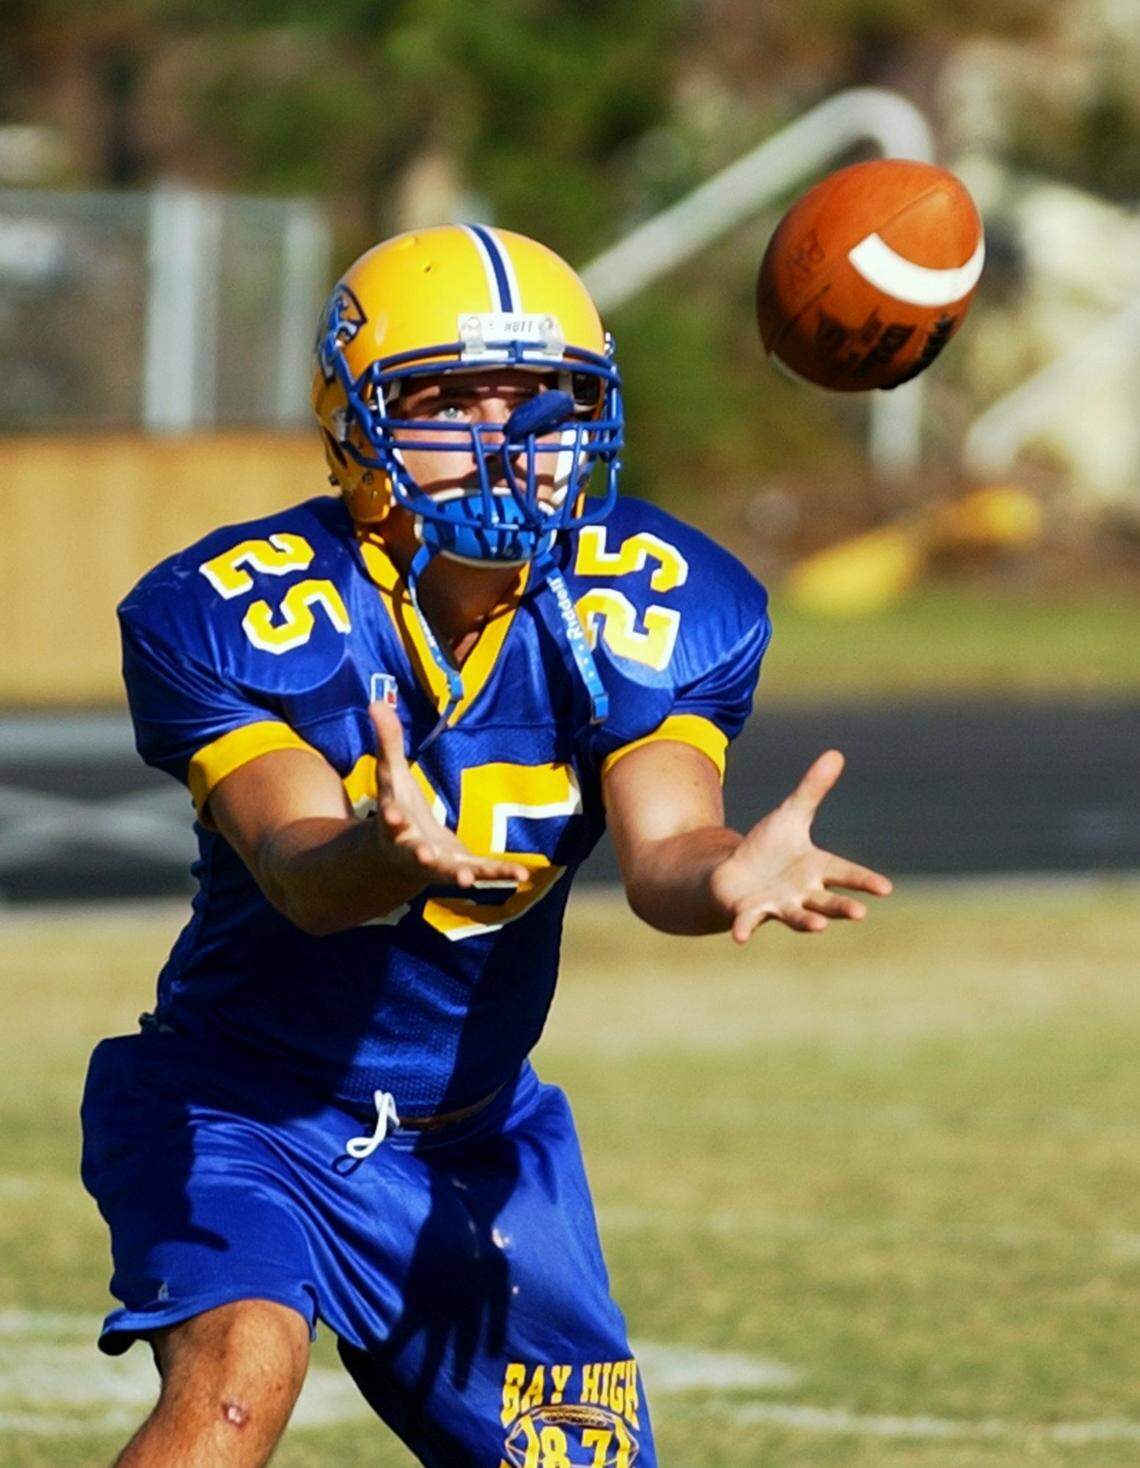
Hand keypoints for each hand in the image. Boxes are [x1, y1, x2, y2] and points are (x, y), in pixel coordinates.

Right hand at [370, 702, 528, 890]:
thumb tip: (375, 702)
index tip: (390, 816)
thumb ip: (387, 742)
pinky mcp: (462, 868)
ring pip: (449, 870)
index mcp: (395, 824)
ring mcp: (439, 863)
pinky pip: (483, 872)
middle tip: (424, 856)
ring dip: (459, 874)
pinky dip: (500, 872)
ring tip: (468, 880)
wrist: (402, 856)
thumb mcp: (392, 775)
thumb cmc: (398, 809)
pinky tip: (522, 873)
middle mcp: (413, 849)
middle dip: (420, 855)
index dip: (391, 817)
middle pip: (415, 852)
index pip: (391, 818)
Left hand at [708, 749, 891, 943]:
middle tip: (859, 913)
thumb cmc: (768, 848)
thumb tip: (836, 753)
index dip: (865, 881)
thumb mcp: (790, 815)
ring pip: (796, 916)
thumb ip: (812, 789)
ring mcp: (777, 906)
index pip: (846, 874)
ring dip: (806, 922)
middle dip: (841, 908)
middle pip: (827, 902)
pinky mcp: (749, 912)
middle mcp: (802, 893)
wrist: (735, 874)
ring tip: (819, 928)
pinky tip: (738, 936)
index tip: (886, 889)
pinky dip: (744, 928)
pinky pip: (748, 921)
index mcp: (817, 869)